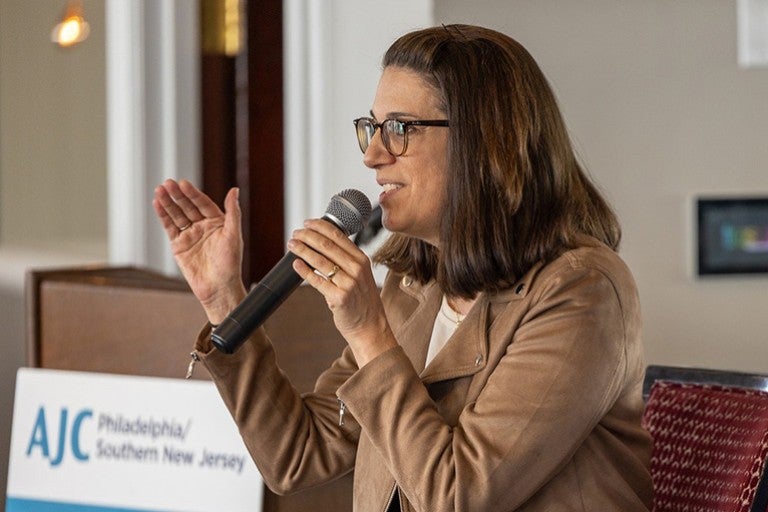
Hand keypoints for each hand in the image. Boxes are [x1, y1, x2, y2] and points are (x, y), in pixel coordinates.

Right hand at [152, 179, 246, 323]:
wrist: (218, 288)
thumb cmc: (230, 264)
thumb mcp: (234, 235)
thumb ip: (233, 212)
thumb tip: (235, 190)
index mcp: (217, 222)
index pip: (203, 203)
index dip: (193, 194)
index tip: (184, 183)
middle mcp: (203, 226)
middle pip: (188, 207)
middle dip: (177, 195)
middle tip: (168, 183)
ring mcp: (190, 235)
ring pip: (177, 215)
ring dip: (168, 203)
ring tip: (159, 191)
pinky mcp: (179, 245)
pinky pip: (170, 228)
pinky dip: (163, 216)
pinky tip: (158, 205)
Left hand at [287, 219, 396, 366]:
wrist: (370, 326)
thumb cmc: (361, 301)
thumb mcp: (360, 275)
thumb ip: (345, 260)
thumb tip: (319, 245)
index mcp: (362, 259)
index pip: (338, 235)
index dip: (320, 226)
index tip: (307, 223)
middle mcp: (357, 269)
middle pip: (327, 245)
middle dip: (308, 236)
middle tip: (295, 233)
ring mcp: (349, 284)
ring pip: (320, 261)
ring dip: (303, 250)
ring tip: (292, 245)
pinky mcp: (339, 298)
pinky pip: (318, 281)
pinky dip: (305, 271)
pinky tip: (296, 264)